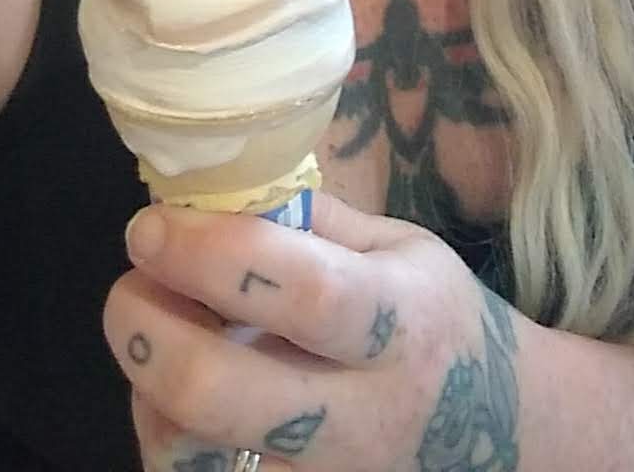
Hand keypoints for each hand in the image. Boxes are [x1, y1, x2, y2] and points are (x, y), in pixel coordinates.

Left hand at [103, 192, 534, 470]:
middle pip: (224, 392)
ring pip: (197, 460)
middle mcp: (363, 414)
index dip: (211, 255)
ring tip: (155, 342)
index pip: (302, 292)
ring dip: (149, 392)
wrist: (502, 432)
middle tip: (132, 284)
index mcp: (399, 320)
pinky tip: (173, 399)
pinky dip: (167, 438)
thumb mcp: (399, 246)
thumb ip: (312, 220)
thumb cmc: (433, 317)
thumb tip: (216, 189)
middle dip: (148, 331)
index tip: (152, 226)